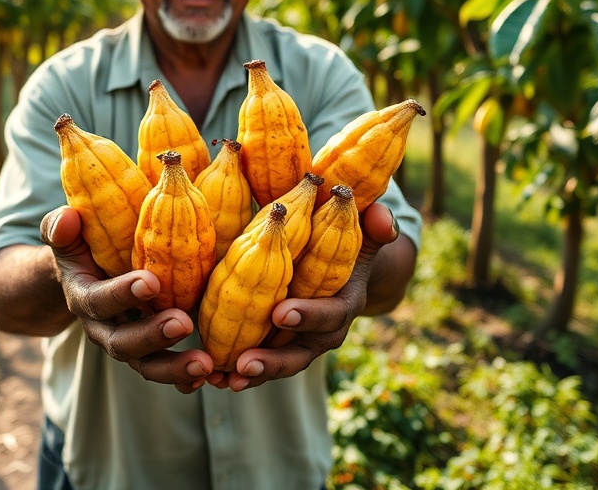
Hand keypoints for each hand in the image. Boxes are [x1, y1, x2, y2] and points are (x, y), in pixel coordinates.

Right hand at [39, 206, 213, 393]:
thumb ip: (60, 227)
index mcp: (83, 297)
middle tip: (182, 323)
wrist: (85, 273)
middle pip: (122, 343)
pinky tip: (207, 375)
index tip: (151, 282)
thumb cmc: (82, 245)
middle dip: (152, 335)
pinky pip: (163, 371)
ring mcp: (126, 342)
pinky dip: (184, 378)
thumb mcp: (66, 233)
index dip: (122, 294)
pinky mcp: (149, 351)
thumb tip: (68, 219)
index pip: (99, 300)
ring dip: (174, 367)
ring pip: (146, 364)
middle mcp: (102, 328)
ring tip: (204, 365)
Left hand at [212, 203, 401, 391]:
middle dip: (274, 361)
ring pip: (279, 364)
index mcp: (344, 302)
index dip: (308, 315)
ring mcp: (300, 341)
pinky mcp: (279, 343)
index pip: (330, 314)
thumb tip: (383, 217)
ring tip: (225, 380)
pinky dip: (240, 373)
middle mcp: (323, 330)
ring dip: (253, 374)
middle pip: (301, 353)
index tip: (281, 312)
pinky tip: (215, 378)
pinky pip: (262, 363)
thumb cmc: (350, 242)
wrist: (345, 268)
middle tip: (245, 364)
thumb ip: (374, 225)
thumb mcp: (365, 232)